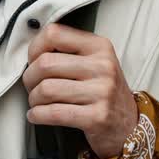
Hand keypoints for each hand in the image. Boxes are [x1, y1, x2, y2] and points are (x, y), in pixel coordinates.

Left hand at [22, 23, 137, 158]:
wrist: (129, 124)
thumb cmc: (103, 91)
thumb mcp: (94, 62)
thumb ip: (68, 51)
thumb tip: (30, 52)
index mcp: (99, 46)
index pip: (54, 34)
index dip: (34, 48)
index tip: (32, 60)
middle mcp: (103, 66)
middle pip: (46, 64)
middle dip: (29, 78)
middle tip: (31, 86)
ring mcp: (102, 92)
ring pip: (47, 89)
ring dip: (33, 99)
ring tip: (36, 102)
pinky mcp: (97, 117)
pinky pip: (54, 113)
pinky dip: (37, 115)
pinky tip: (36, 115)